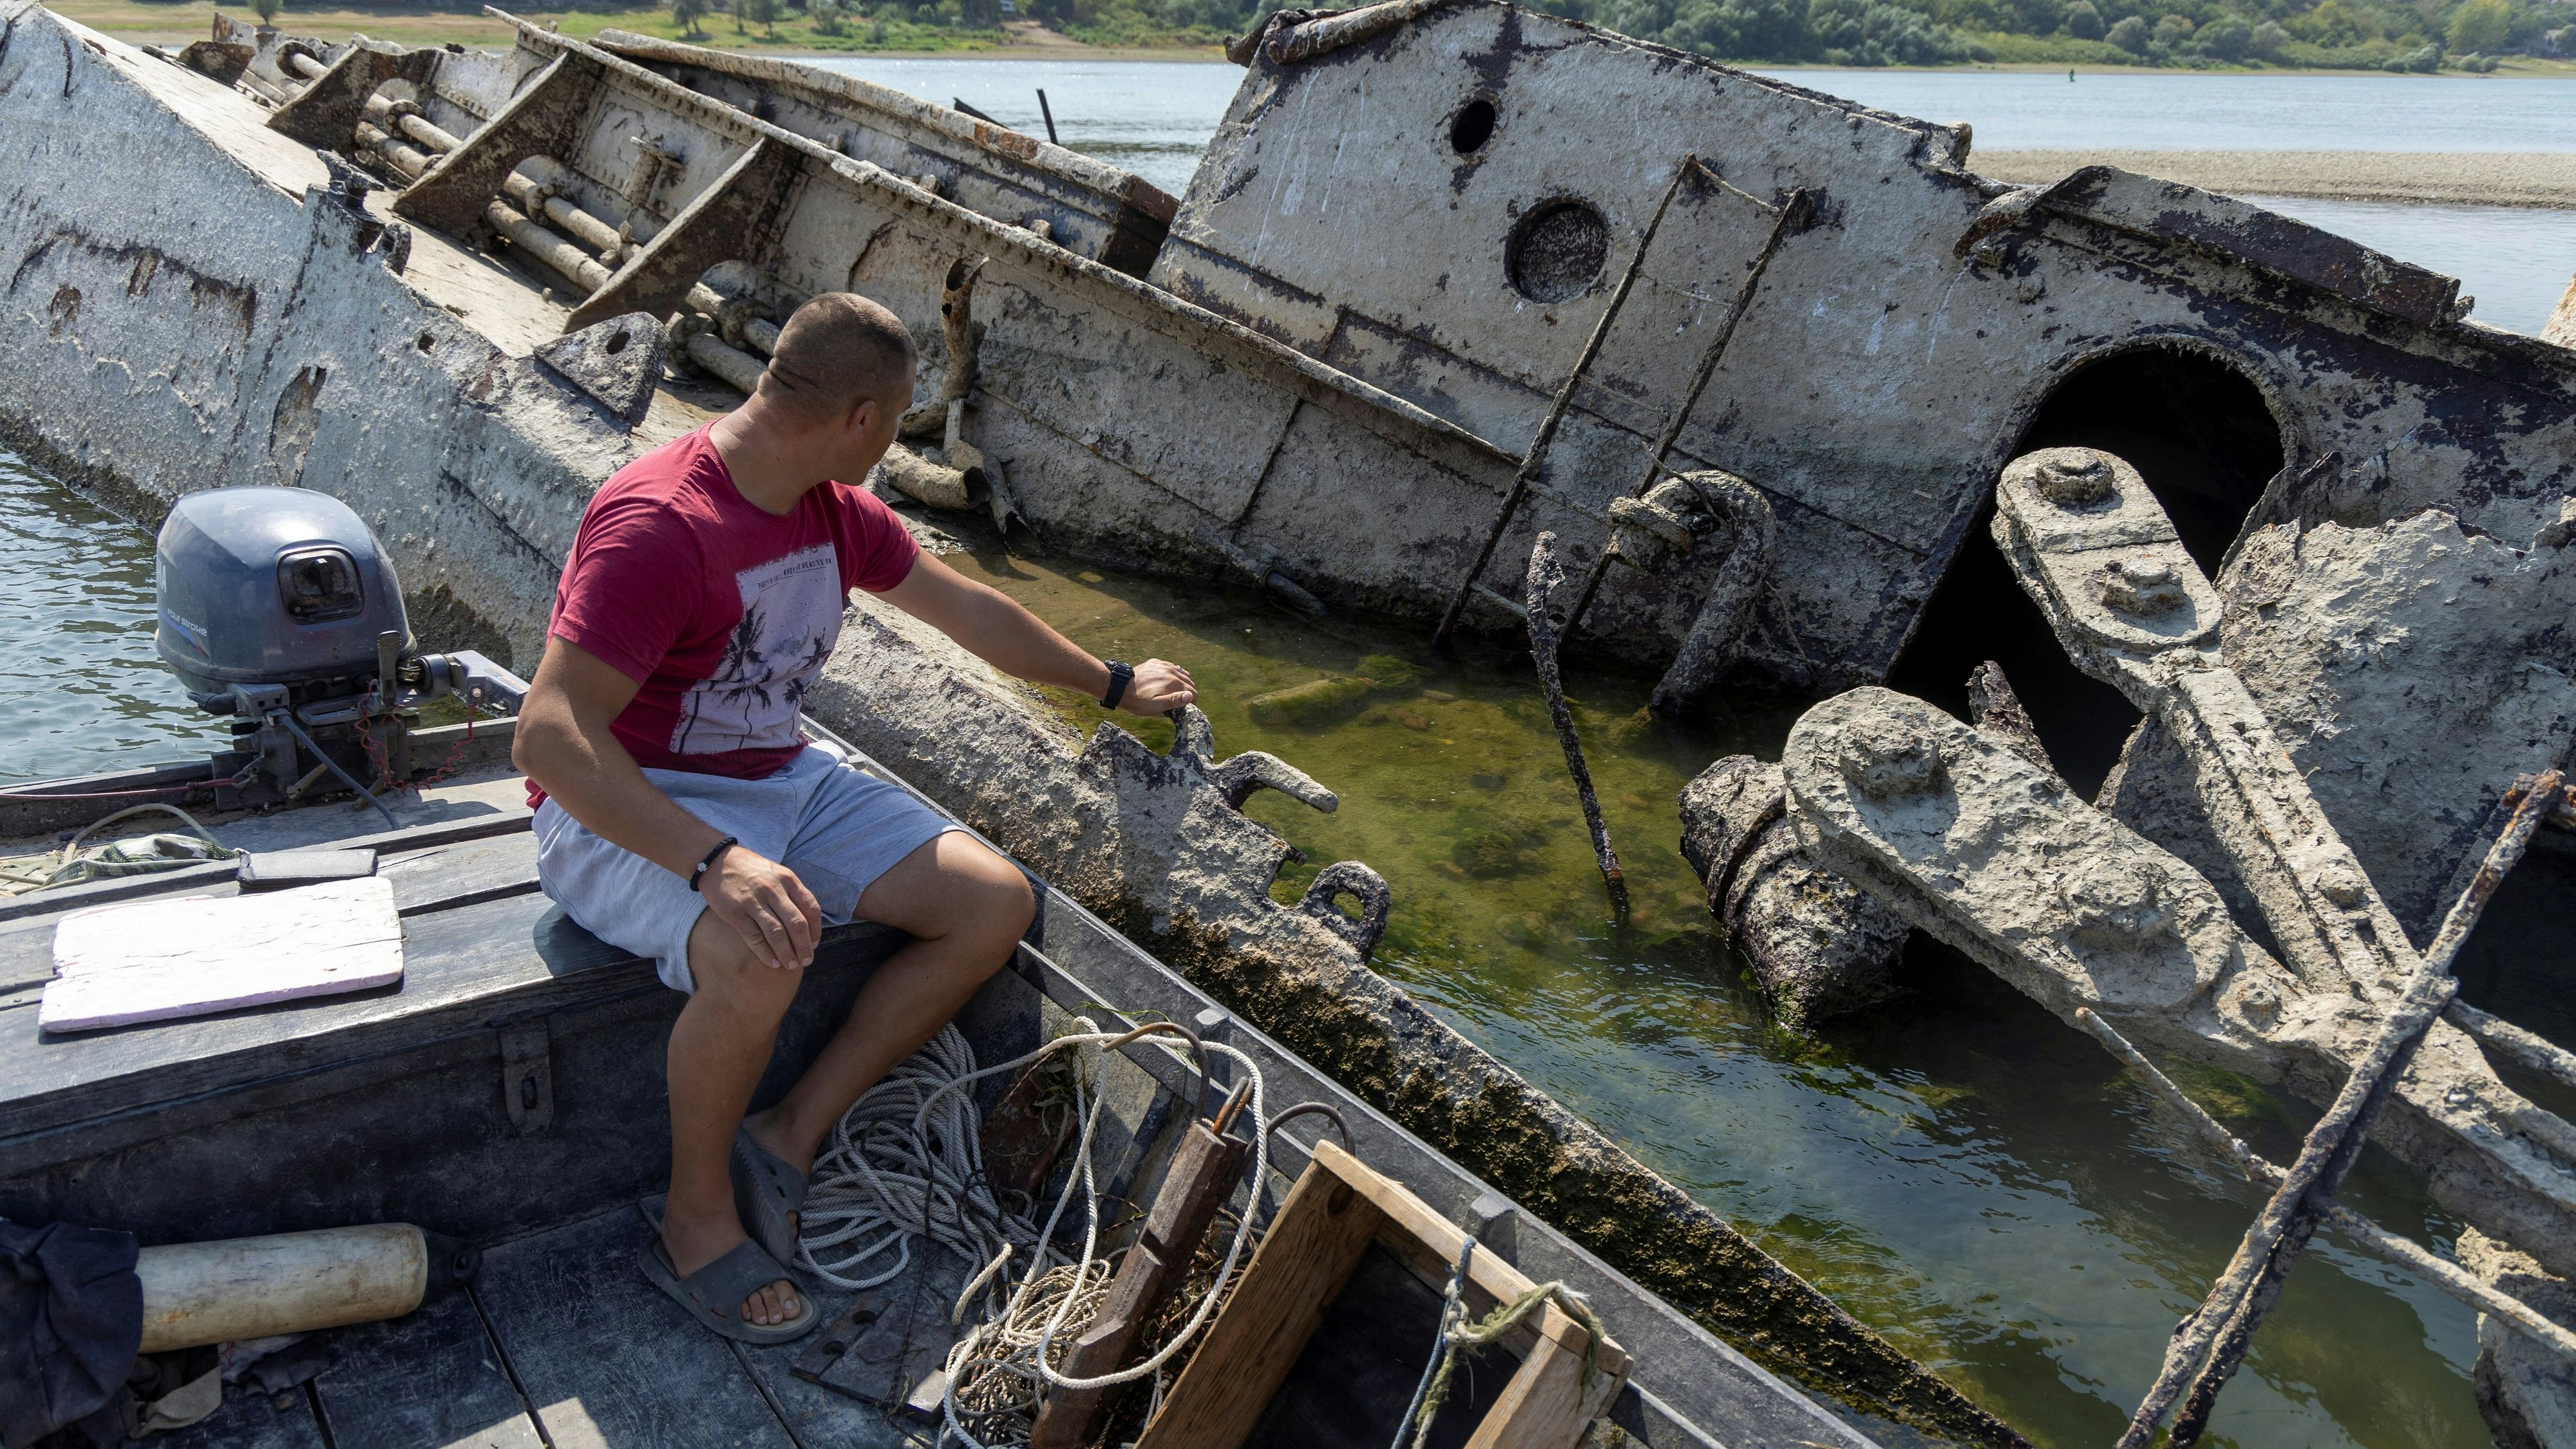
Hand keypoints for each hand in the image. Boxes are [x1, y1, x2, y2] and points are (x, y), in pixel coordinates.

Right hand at [701, 847, 822, 969]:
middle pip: (796, 924)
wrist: (718, 861)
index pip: (810, 908)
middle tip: (806, 960)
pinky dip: (765, 953)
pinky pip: (754, 937)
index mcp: (788, 879)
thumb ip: (792, 892)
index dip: (816, 930)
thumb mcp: (776, 873)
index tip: (814, 944)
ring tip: (790, 965)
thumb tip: (807, 921)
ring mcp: (753, 902)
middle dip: (804, 947)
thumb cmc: (751, 869)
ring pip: (777, 933)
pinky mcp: (736, 913)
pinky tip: (772, 962)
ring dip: (786, 953)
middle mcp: (773, 890)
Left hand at [1122, 659, 1196, 714]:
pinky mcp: (1155, 662)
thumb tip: (1189, 696)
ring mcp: (1163, 665)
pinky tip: (1166, 681)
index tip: (1186, 708)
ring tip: (1175, 692)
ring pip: (1182, 672)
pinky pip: (1171, 666)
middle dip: (1188, 692)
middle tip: (1180, 702)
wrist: (1120, 687)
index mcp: (1173, 683)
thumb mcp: (1156, 706)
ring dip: (1182, 682)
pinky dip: (1173, 674)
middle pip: (1189, 681)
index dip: (1192, 702)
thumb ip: (1174, 701)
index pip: (1192, 692)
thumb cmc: (1138, 701)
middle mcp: (1171, 671)